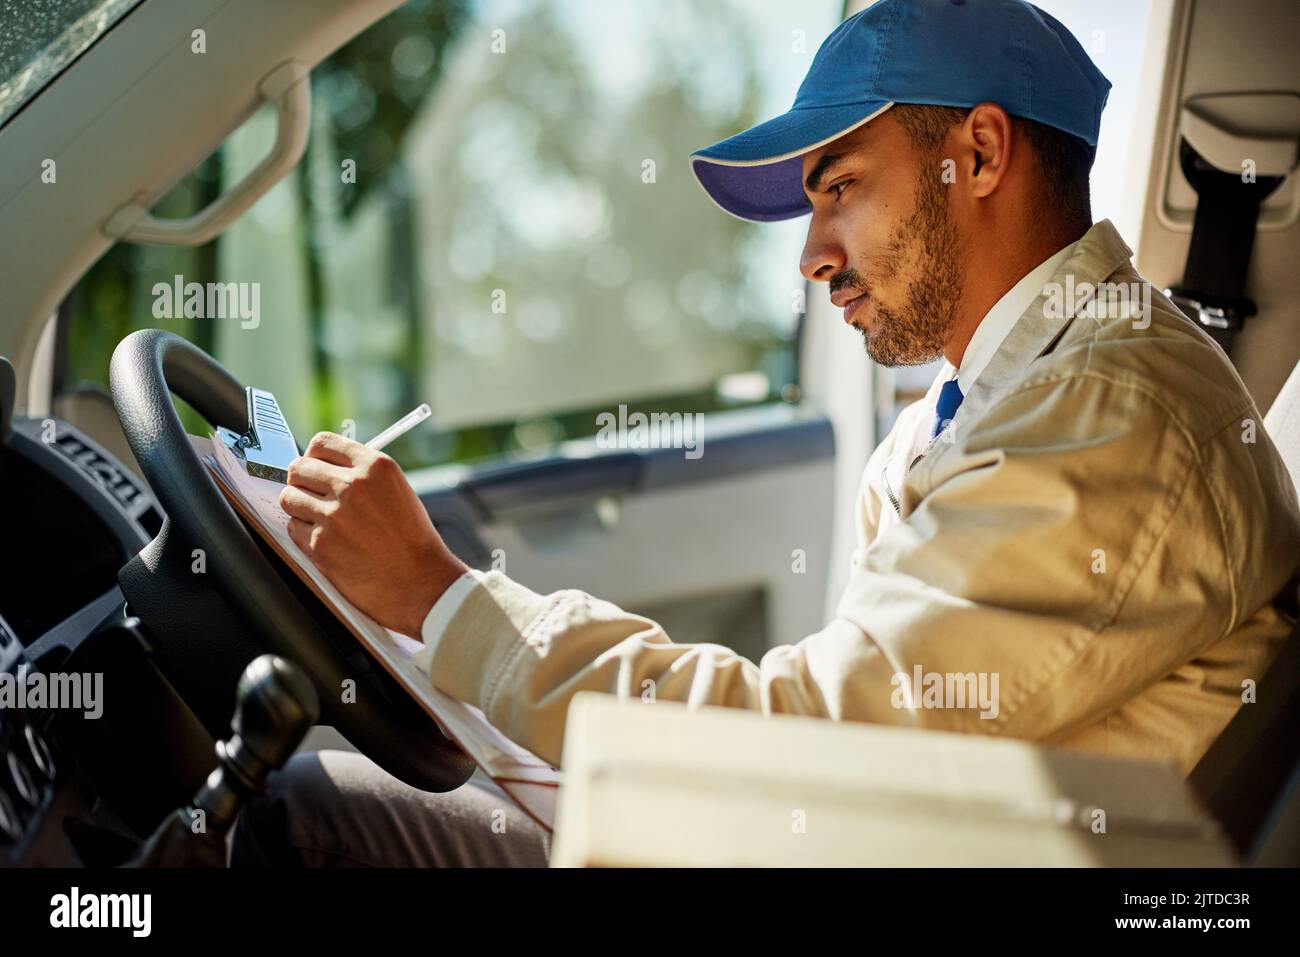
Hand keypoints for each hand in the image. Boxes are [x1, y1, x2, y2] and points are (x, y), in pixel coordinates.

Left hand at [278, 432, 468, 637]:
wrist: (421, 582)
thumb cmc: (413, 539)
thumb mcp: (399, 491)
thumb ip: (364, 474)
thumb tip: (327, 467)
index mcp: (375, 466)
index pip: (323, 443)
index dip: (314, 455)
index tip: (315, 465)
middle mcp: (352, 486)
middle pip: (299, 467)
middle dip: (302, 480)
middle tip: (311, 493)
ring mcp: (334, 516)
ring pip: (289, 497)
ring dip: (299, 507)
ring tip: (319, 519)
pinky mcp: (320, 545)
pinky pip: (293, 528)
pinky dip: (304, 534)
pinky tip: (326, 540)